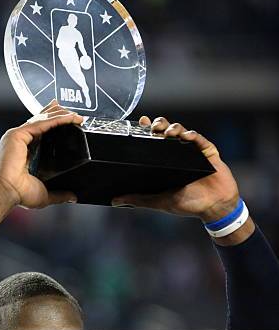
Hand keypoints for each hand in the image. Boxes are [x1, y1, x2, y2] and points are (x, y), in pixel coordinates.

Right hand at [0, 101, 82, 208]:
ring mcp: (18, 136)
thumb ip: (59, 194)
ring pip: (42, 120)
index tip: (66, 118)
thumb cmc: (19, 194)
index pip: (39, 132)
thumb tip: (72, 197)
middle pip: (41, 121)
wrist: (6, 192)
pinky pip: (41, 123)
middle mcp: (19, 141)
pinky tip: (69, 118)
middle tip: (74, 113)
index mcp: (24, 151)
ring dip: (60, 116)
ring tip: (76, 116)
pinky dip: (56, 119)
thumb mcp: (45, 193)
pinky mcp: (18, 134)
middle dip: (57, 114)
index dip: (52, 123)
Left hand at [112, 115, 239, 221]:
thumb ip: (138, 200)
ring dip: (174, 128)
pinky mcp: (208, 152)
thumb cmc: (188, 204)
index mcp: (166, 161)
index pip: (153, 141)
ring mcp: (193, 150)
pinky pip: (200, 139)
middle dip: (160, 125)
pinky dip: (192, 135)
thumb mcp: (158, 201)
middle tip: (154, 127)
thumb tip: (114, 201)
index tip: (140, 121)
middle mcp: (178, 153)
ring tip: (168, 132)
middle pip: (166, 131)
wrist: (214, 208)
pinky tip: (186, 136)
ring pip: (182, 131)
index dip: (146, 130)